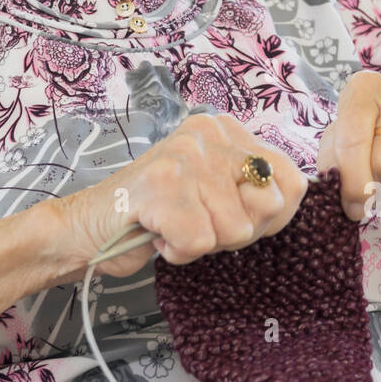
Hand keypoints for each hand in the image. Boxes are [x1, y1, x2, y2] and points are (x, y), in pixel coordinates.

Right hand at [54, 113, 308, 277]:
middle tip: (196, 222)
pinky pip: (200, 241)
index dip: (271, 216)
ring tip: (172, 225)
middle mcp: (208, 132)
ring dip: (201, 243)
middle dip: (236, 231)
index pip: (291, 180)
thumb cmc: (159, 215)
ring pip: (234, 229)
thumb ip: (256, 194)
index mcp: (226, 130)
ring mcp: (183, 155)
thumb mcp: (218, 196)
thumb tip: (286, 198)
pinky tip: (157, 233)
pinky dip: (178, 251)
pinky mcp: (161, 184)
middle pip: (266, 206)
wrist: (89, 227)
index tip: (230, 217)